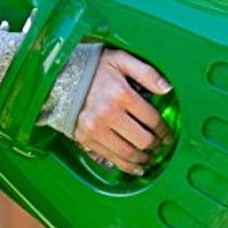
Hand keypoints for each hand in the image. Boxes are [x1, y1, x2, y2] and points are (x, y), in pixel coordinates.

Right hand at [73, 48, 172, 175]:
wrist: (60, 77)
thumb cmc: (94, 68)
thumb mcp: (121, 59)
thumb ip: (147, 72)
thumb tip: (167, 88)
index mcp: (121, 94)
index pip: (152, 119)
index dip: (164, 130)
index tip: (167, 135)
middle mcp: (108, 113)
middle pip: (142, 140)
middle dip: (155, 145)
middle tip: (160, 145)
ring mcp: (95, 128)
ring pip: (128, 153)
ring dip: (144, 159)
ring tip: (150, 157)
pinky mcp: (86, 138)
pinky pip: (111, 158)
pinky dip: (127, 166)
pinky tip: (137, 167)